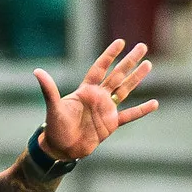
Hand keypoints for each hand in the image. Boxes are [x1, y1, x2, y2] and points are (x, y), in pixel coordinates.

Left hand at [34, 39, 157, 162]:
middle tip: (142, 47)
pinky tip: (154, 103)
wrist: (61, 149)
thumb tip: (37, 71)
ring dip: (137, 78)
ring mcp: (106, 110)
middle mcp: (98, 97)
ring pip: (125, 90)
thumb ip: (49, 89)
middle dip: (129, 61)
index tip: (121, 42)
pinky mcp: (111, 124)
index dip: (110, 55)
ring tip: (148, 65)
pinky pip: (129, 115)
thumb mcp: (53, 107)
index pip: (100, 68)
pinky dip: (141, 110)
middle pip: (117, 74)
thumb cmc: (55, 127)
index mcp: (85, 90)